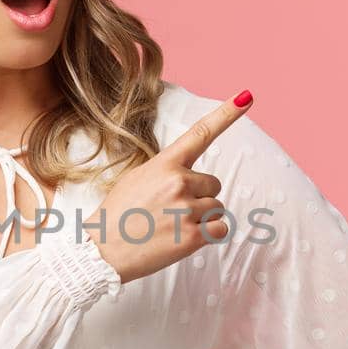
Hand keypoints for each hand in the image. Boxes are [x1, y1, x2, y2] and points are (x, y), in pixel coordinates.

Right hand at [88, 90, 252, 284]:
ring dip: (202, 218)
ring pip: (217, 208)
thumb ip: (165, 172)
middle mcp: (179, 182)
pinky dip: (208, 235)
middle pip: (214, 184)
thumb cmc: (116, 216)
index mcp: (164, 164)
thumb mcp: (137, 179)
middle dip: (200, 196)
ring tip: (172, 227)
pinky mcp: (193, 237)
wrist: (101, 251)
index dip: (227, 114)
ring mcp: (187, 210)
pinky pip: (220, 230)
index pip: (200, 134)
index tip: (246, 97)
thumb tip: (188, 178)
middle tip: (172, 211)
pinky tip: (182, 239)